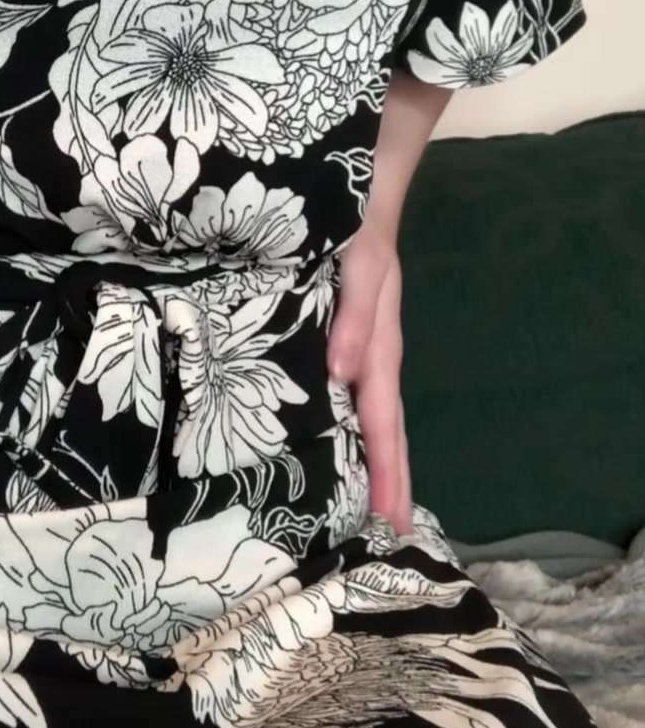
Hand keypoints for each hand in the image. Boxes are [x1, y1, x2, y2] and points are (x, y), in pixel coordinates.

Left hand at [327, 224, 411, 535]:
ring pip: (369, 416)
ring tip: (372, 507)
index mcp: (377, 347)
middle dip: (388, 480)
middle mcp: (370, 356)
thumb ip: (353, 318)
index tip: (390, 519)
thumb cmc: (359, 230)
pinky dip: (350, 426)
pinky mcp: (340, 338)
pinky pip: (349, 394)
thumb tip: (342, 376)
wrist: (358, 194)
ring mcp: (358, 349)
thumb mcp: (360, 267)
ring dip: (373, 460)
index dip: (387, 469)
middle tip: (388, 533)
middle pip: (384, 429)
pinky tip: (336, 445)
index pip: (383, 421)